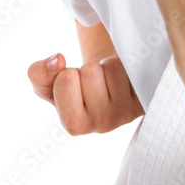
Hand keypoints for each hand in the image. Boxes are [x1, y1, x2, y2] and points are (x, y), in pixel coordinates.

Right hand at [26, 52, 144, 134]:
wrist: (108, 85)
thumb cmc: (77, 86)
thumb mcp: (49, 82)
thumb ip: (38, 74)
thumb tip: (57, 60)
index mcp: (75, 125)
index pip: (65, 79)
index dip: (67, 73)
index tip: (74, 84)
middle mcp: (103, 124)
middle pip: (90, 71)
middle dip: (90, 68)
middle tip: (94, 81)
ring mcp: (128, 112)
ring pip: (112, 67)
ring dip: (108, 65)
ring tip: (109, 80)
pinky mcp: (146, 98)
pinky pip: (133, 67)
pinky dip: (126, 64)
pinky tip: (126, 78)